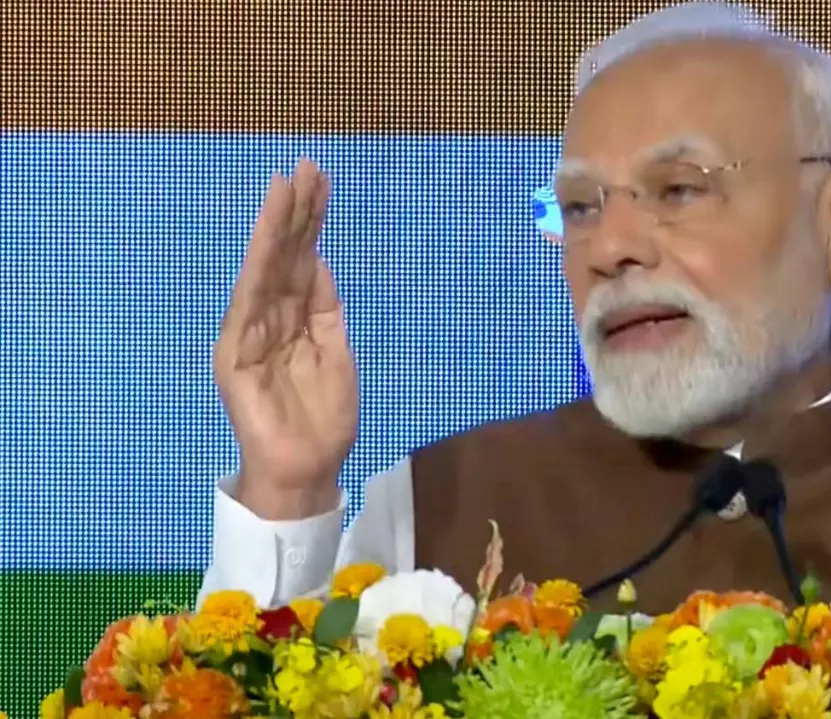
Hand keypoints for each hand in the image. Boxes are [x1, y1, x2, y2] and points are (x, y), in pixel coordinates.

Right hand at [213, 158, 357, 518]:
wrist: (307, 469)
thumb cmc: (323, 418)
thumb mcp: (335, 352)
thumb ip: (325, 310)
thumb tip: (319, 262)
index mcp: (295, 317)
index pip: (303, 258)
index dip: (311, 221)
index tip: (320, 180)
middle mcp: (269, 317)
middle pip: (283, 255)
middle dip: (296, 211)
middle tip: (308, 166)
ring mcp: (249, 332)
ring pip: (264, 270)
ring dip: (275, 228)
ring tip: (286, 186)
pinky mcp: (234, 353)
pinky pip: (249, 304)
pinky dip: (258, 270)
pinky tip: (268, 239)